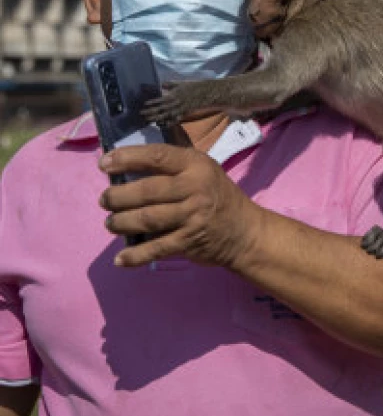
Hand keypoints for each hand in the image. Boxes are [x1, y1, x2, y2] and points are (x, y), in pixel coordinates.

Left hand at [98, 144, 261, 268]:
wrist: (245, 231)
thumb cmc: (217, 195)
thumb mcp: (203, 170)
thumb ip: (174, 165)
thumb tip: (129, 161)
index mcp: (196, 165)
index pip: (157, 156)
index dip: (127, 158)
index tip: (104, 163)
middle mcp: (195, 188)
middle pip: (147, 190)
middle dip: (118, 196)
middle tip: (106, 200)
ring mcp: (193, 215)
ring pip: (147, 218)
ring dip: (121, 222)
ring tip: (111, 223)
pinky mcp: (189, 240)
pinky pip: (156, 248)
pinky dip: (135, 255)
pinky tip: (120, 258)